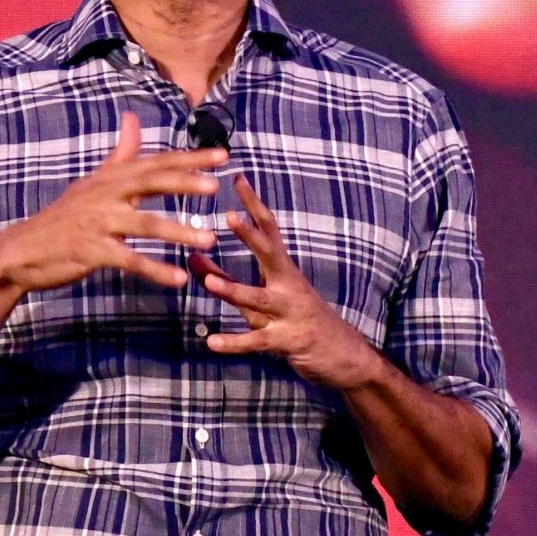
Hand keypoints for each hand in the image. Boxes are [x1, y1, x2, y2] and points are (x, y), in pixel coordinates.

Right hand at [0, 111, 222, 293]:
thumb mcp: (93, 182)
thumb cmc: (65, 216)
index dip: (189, 158)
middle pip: (150, 183)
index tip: (223, 155)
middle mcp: (106, 195)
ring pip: (144, 225)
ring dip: (178, 232)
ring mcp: (98, 223)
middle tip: (215, 187)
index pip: (156, 162)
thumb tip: (132, 117)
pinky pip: (129, 260)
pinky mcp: (92, 251)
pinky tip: (178, 279)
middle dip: (184, 183)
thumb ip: (120, 153)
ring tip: (209, 240)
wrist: (23, 249)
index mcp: (111, 178)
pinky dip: (155, 270)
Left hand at [190, 176, 383, 389]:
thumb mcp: (261, 299)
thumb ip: (225, 279)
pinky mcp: (287, 342)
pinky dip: (235, 342)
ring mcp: (289, 314)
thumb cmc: (297, 320)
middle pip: (270, 255)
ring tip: (210, 283)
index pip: (269, 230)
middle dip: (251, 235)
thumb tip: (191, 258)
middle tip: (229, 217)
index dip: (254, 205)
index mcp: (283, 270)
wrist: (345, 356)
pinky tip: (212, 342)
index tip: (237, 179)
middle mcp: (289, 286)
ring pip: (259, 300)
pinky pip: (257, 342)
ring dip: (234, 290)